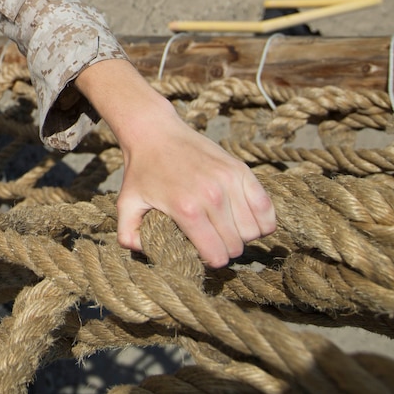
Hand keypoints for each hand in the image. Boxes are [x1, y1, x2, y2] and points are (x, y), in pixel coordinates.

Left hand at [116, 120, 274, 266]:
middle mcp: (212, 196)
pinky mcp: (241, 170)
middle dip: (225, 249)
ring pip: (255, 230)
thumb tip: (144, 253)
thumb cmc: (142, 171)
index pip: (217, 255)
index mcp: (186, 210)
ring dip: (242, 235)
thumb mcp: (126, 203)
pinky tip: (245, 218)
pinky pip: (267, 208)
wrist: (155, 132)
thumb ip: (128, 235)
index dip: (210, 260)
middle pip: (236, 246)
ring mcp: (230, 181)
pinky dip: (262, 219)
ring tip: (226, 227)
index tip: (202, 252)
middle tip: (212, 239)